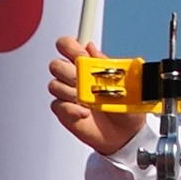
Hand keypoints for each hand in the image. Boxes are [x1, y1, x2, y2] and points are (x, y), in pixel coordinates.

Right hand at [47, 31, 144, 157]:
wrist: (125, 134)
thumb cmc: (126, 106)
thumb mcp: (124, 82)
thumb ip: (105, 63)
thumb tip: (91, 48)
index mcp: (88, 66)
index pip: (69, 47)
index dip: (68, 45)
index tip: (77, 52)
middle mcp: (75, 78)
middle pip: (56, 64)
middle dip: (69, 72)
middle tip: (83, 81)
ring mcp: (69, 95)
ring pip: (54, 85)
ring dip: (71, 92)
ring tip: (88, 101)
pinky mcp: (65, 111)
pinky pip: (57, 105)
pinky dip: (70, 109)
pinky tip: (84, 113)